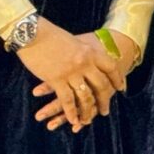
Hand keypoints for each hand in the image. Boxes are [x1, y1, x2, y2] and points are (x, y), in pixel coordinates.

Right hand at [17, 18, 124, 132]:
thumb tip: (88, 59)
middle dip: (104, 100)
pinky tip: (73, 120)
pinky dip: (71, 112)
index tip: (120, 87)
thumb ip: (83, 52)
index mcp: (90, 51)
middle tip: (105, 110)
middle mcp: (85, 63)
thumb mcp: (73, 42)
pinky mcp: (57, 80)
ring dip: (88, 111)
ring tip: (89, 120)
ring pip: (85, 96)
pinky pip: (67, 100)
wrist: (32, 33)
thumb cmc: (50, 35)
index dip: (117, 79)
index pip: (110, 67)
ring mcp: (71, 72)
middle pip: (101, 85)